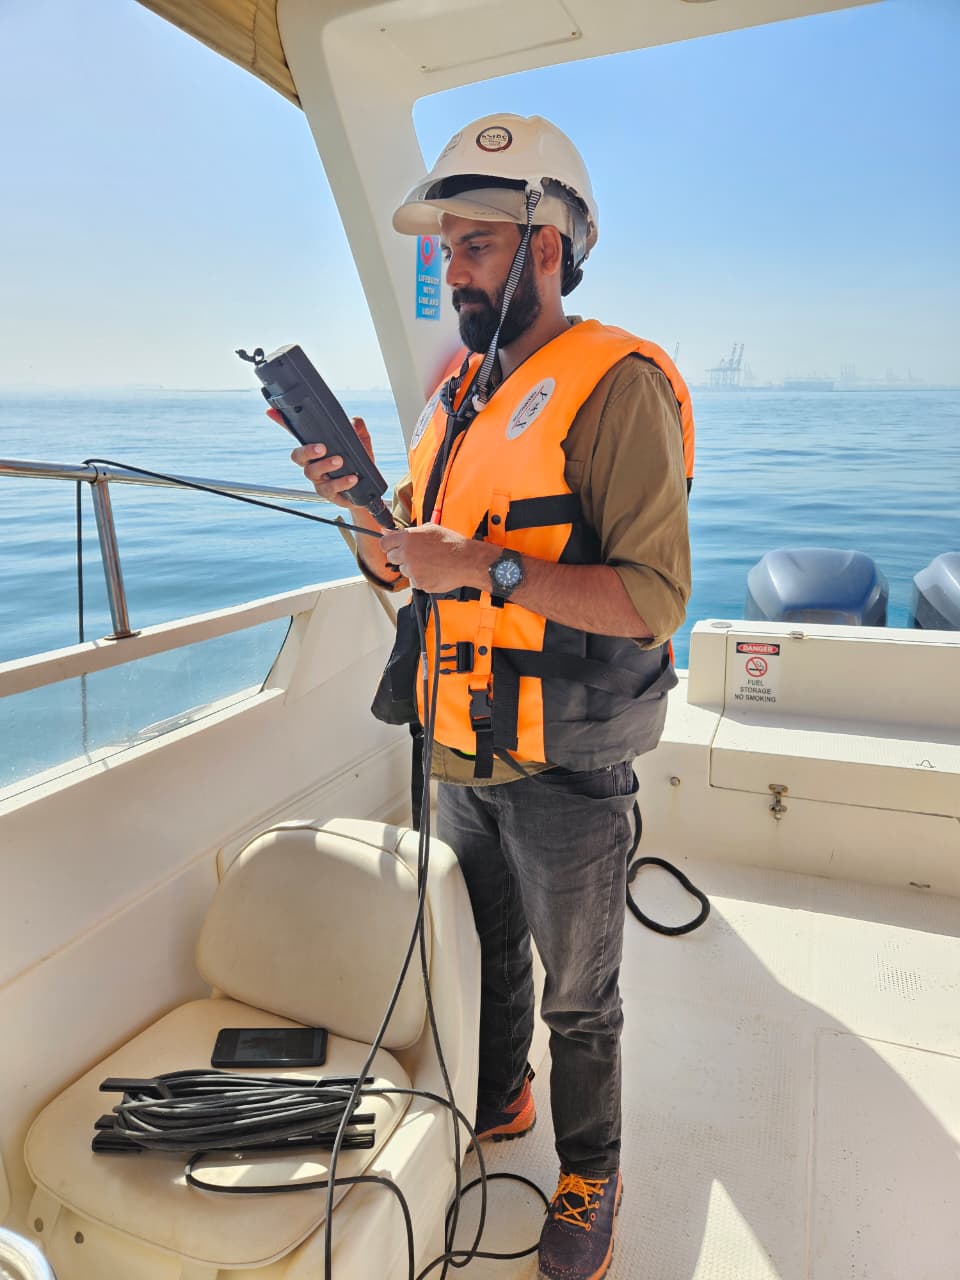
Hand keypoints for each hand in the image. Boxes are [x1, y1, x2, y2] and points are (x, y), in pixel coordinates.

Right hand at [287, 416, 374, 507]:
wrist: (369, 491)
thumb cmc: (359, 465)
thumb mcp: (362, 444)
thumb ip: (358, 430)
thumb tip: (355, 421)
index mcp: (316, 449)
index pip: (297, 434)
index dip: (282, 423)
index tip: (271, 411)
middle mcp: (313, 464)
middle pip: (298, 456)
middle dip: (307, 451)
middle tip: (321, 448)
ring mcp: (319, 479)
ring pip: (311, 472)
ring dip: (325, 465)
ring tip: (339, 461)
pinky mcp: (329, 493)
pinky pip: (330, 489)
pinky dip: (341, 482)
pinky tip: (352, 478)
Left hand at [379, 524, 493, 592]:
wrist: (467, 561)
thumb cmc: (452, 544)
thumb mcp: (430, 529)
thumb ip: (407, 532)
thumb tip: (389, 531)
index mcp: (408, 538)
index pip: (384, 543)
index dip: (389, 545)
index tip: (393, 547)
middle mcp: (407, 554)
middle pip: (392, 558)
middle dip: (401, 557)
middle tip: (418, 555)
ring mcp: (412, 570)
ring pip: (404, 570)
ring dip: (413, 568)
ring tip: (430, 563)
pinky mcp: (419, 583)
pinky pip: (415, 582)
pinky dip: (422, 578)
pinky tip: (434, 571)